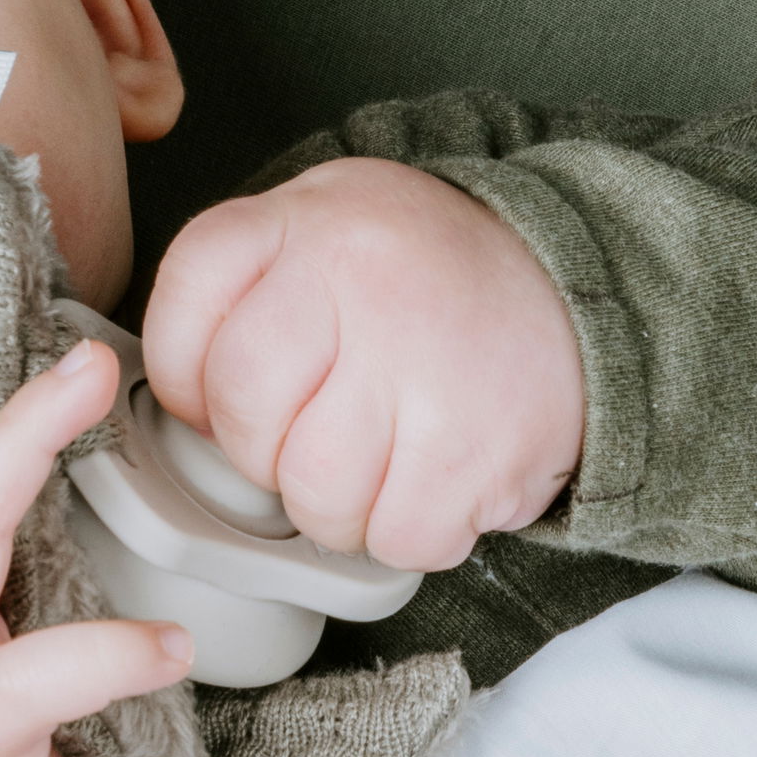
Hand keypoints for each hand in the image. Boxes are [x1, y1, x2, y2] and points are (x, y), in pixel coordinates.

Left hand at [142, 158, 585, 570]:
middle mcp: (360, 276)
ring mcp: (421, 362)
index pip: (186, 305)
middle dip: (264, 451)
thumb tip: (180, 405)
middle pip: (242, 410)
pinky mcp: (476, 447)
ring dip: (338, 506)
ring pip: (313, 491)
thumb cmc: (425, 281)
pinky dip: (409, 533)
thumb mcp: (325, 231)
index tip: (222, 395)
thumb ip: (244, 292)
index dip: (186, 378)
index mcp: (305, 220)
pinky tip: (434, 482)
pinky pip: (395, 537)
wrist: (576, 288)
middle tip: (319, 432)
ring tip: (383, 460)